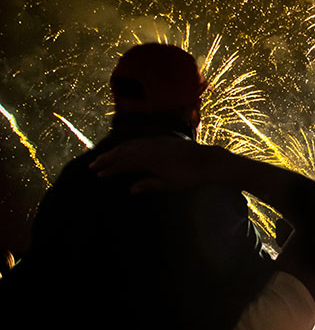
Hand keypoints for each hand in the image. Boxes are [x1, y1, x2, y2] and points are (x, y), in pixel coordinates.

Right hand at [90, 136, 217, 192]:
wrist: (206, 161)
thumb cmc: (188, 176)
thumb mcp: (169, 184)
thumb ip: (149, 185)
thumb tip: (131, 189)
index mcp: (149, 159)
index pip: (124, 163)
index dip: (110, 169)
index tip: (98, 174)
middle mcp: (150, 148)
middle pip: (124, 151)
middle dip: (107, 158)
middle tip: (93, 165)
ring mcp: (156, 142)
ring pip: (131, 144)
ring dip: (116, 150)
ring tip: (105, 157)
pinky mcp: (163, 140)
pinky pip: (140, 141)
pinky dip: (129, 145)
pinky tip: (126, 149)